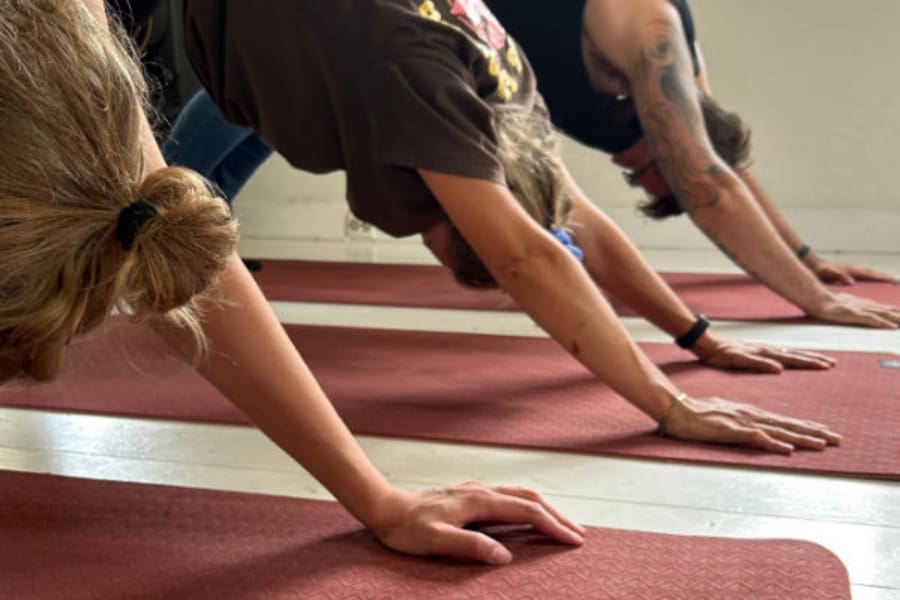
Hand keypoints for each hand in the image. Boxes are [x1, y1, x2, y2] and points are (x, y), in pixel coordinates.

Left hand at [370, 483, 584, 564]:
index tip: (573, 541)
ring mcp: (477, 491)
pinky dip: (529, 506)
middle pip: (530, 499)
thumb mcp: (435, 541)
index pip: (527, 511)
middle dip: (557, 515)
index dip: (553, 525)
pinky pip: (509, 497)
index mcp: (479, 501)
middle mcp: (482, 491)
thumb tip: (504, 556)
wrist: (386, 508)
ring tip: (563, 525)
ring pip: (521, 495)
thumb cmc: (408, 529)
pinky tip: (529, 516)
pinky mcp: (471, 495)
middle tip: (579, 535)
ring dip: (546, 509)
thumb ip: (470, 546)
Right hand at [659, 395, 841, 453]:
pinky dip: (773, 444)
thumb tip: (751, 431)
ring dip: (801, 439)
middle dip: (813, 432)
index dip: (805, 427)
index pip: (783, 422)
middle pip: (788, 425)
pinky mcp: (731, 430)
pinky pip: (756, 438)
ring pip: (778, 432)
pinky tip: (787, 449)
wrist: (676, 408)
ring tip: (822, 444)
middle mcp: (751, 415)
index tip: (823, 432)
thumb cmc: (695, 414)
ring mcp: (742, 422)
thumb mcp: (722, 418)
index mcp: (749, 413)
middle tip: (836, 439)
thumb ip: (738, 424)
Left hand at [692, 333, 835, 373]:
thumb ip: (758, 364)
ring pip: (789, 353)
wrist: (706, 343)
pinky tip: (793, 359)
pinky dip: (791, 355)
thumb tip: (779, 368)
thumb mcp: (737, 360)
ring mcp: (762, 349)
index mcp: (765, 353)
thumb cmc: (720, 354)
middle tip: (832, 364)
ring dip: (806, 357)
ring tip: (820, 360)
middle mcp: (767, 350)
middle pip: (795, 354)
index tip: (827, 366)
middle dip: (814, 359)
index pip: (793, 358)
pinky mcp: (756, 351)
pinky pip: (780, 353)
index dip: (810, 363)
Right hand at [808, 292, 899, 328]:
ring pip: (884, 315)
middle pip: (889, 312)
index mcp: (863, 304)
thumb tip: (859, 313)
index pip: (885, 309)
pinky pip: (871, 320)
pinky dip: (882, 323)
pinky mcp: (853, 314)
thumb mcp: (842, 306)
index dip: (897, 313)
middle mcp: (865, 306)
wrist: (815, 298)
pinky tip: (892, 327)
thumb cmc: (825, 303)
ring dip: (898, 319)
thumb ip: (852, 309)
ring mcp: (860, 309)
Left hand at [810, 259, 897, 285]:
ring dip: (880, 276)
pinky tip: (874, 283)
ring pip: (869, 273)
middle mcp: (854, 269)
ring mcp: (852, 270)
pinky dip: (872, 277)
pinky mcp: (848, 272)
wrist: (812, 264)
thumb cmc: (819, 270)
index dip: (882, 277)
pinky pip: (864, 275)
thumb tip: (851, 282)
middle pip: (873, 272)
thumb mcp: (827, 273)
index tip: (894, 280)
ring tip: (891, 282)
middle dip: (885, 277)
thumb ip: (838, 276)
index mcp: (851, 270)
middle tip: (897, 282)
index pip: (870, 274)